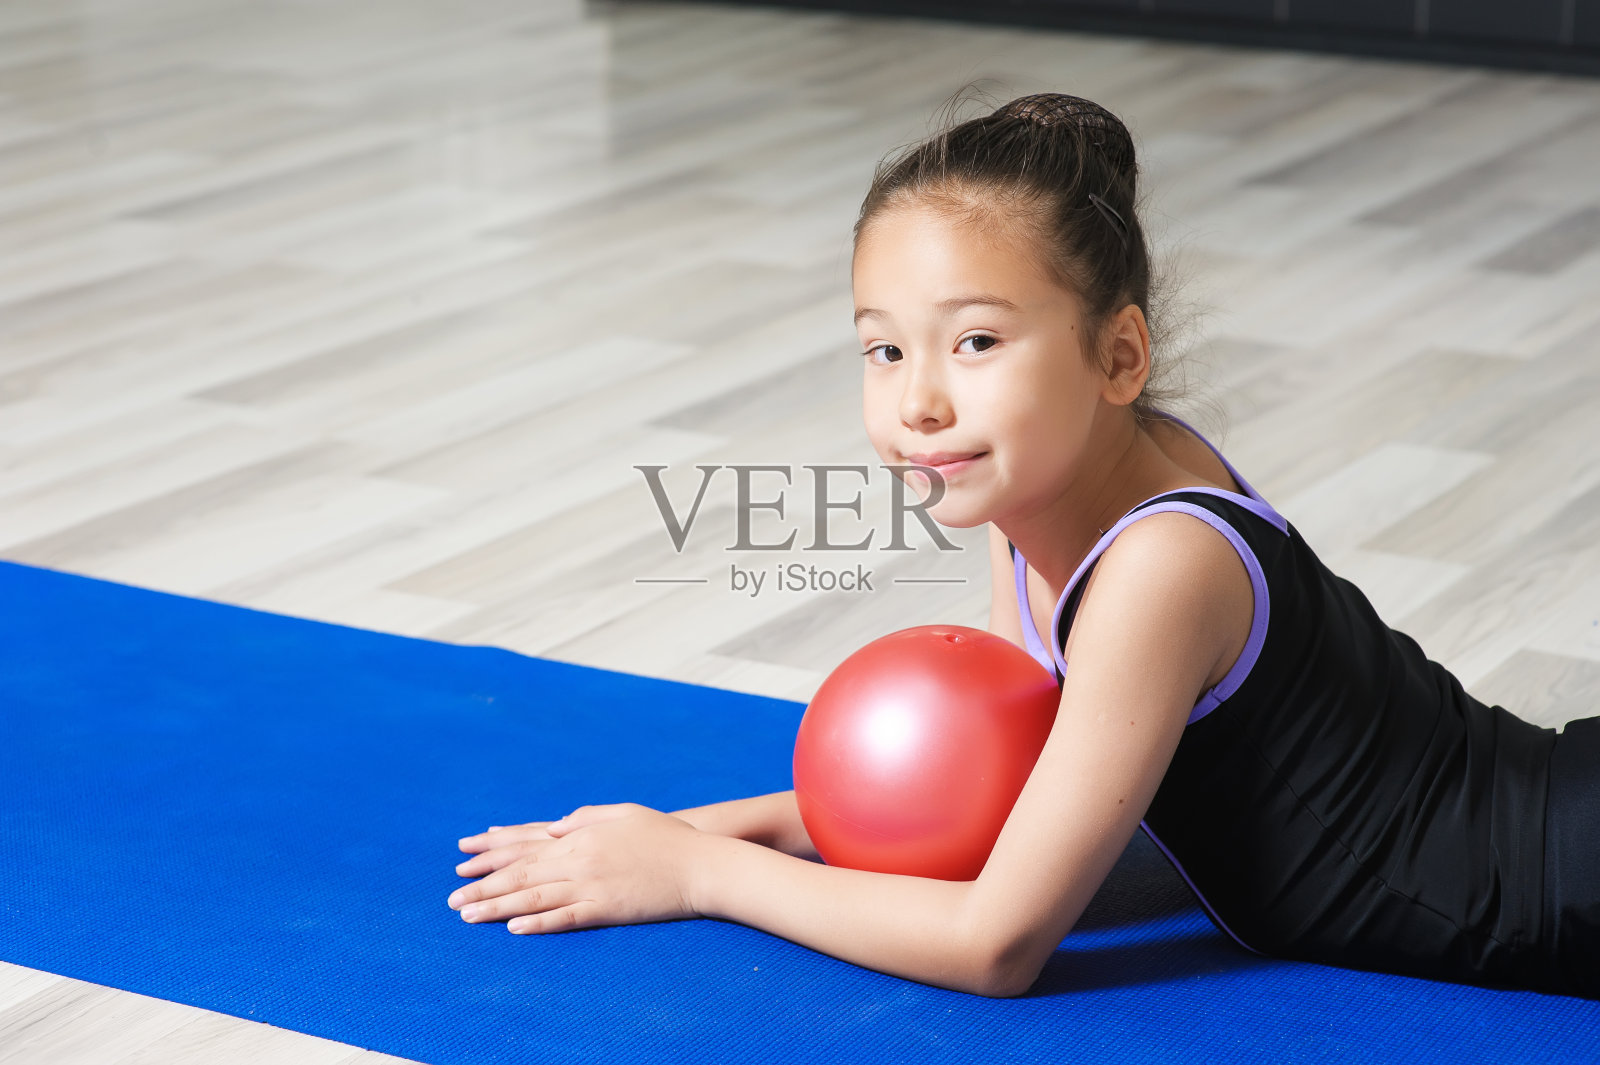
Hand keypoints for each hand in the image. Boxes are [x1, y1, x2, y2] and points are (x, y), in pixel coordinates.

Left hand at [448, 804, 704, 933]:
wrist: (701, 863)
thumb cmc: (666, 837)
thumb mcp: (625, 813)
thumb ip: (587, 817)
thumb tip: (557, 827)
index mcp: (582, 834)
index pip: (526, 846)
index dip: (493, 855)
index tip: (465, 862)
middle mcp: (581, 859)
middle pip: (522, 874)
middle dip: (484, 886)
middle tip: (452, 899)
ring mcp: (593, 885)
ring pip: (535, 897)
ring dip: (499, 907)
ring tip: (468, 916)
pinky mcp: (608, 909)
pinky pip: (567, 918)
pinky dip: (539, 923)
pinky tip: (515, 928)